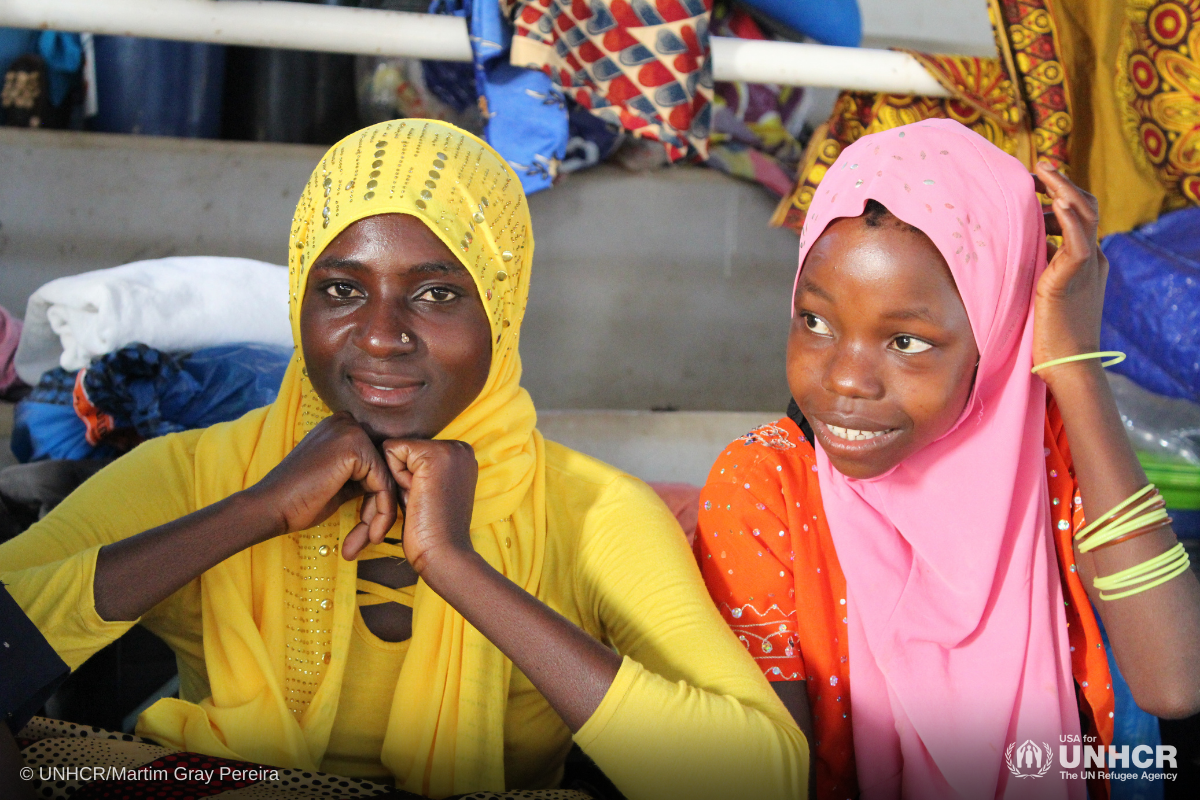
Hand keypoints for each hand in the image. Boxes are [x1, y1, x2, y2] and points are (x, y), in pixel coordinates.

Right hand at [246, 411, 396, 546]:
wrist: (270, 508)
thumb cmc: (298, 500)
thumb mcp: (337, 482)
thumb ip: (360, 476)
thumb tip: (387, 484)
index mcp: (340, 428)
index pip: (375, 463)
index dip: (375, 496)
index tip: (370, 526)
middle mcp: (347, 423)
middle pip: (382, 470)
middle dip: (378, 506)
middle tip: (369, 536)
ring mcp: (351, 432)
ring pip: (385, 479)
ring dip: (380, 514)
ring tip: (368, 539)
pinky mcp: (355, 447)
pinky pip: (383, 484)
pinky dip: (381, 512)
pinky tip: (371, 534)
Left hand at [363, 439, 477, 571]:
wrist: (444, 554)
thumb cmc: (431, 530)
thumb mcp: (427, 490)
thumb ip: (417, 469)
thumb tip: (388, 451)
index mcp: (461, 456)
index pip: (412, 452)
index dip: (407, 479)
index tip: (425, 500)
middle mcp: (460, 447)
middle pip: (402, 449)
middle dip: (401, 478)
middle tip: (422, 502)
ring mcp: (451, 449)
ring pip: (395, 450)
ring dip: (398, 480)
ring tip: (420, 500)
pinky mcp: (434, 454)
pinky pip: (390, 452)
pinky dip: (395, 478)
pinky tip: (415, 496)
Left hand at [1031, 162, 1108, 382]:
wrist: (1066, 364)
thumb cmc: (1045, 335)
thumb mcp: (1035, 292)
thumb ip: (1028, 270)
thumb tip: (1003, 253)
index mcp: (1082, 262)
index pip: (1076, 217)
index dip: (1057, 197)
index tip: (1032, 186)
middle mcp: (1090, 258)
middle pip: (1085, 207)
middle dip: (1061, 184)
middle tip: (1037, 168)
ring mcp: (1087, 266)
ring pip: (1086, 214)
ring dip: (1063, 187)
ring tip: (1042, 170)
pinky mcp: (1075, 277)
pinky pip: (1079, 239)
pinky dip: (1071, 217)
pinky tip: (1055, 199)